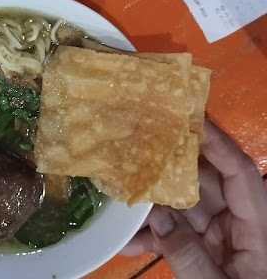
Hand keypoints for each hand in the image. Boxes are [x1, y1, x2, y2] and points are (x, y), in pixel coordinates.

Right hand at [121, 120, 266, 277]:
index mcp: (260, 227)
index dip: (215, 141)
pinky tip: (126, 240)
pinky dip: (153, 236)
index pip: (239, 172)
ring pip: (185, 208)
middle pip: (205, 183)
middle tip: (137, 143)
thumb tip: (154, 216)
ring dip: (153, 203)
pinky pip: (177, 235)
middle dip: (169, 167)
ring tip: (121, 191)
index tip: (185, 116)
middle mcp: (241, 225)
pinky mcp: (205, 255)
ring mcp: (223, 240)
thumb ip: (189, 256)